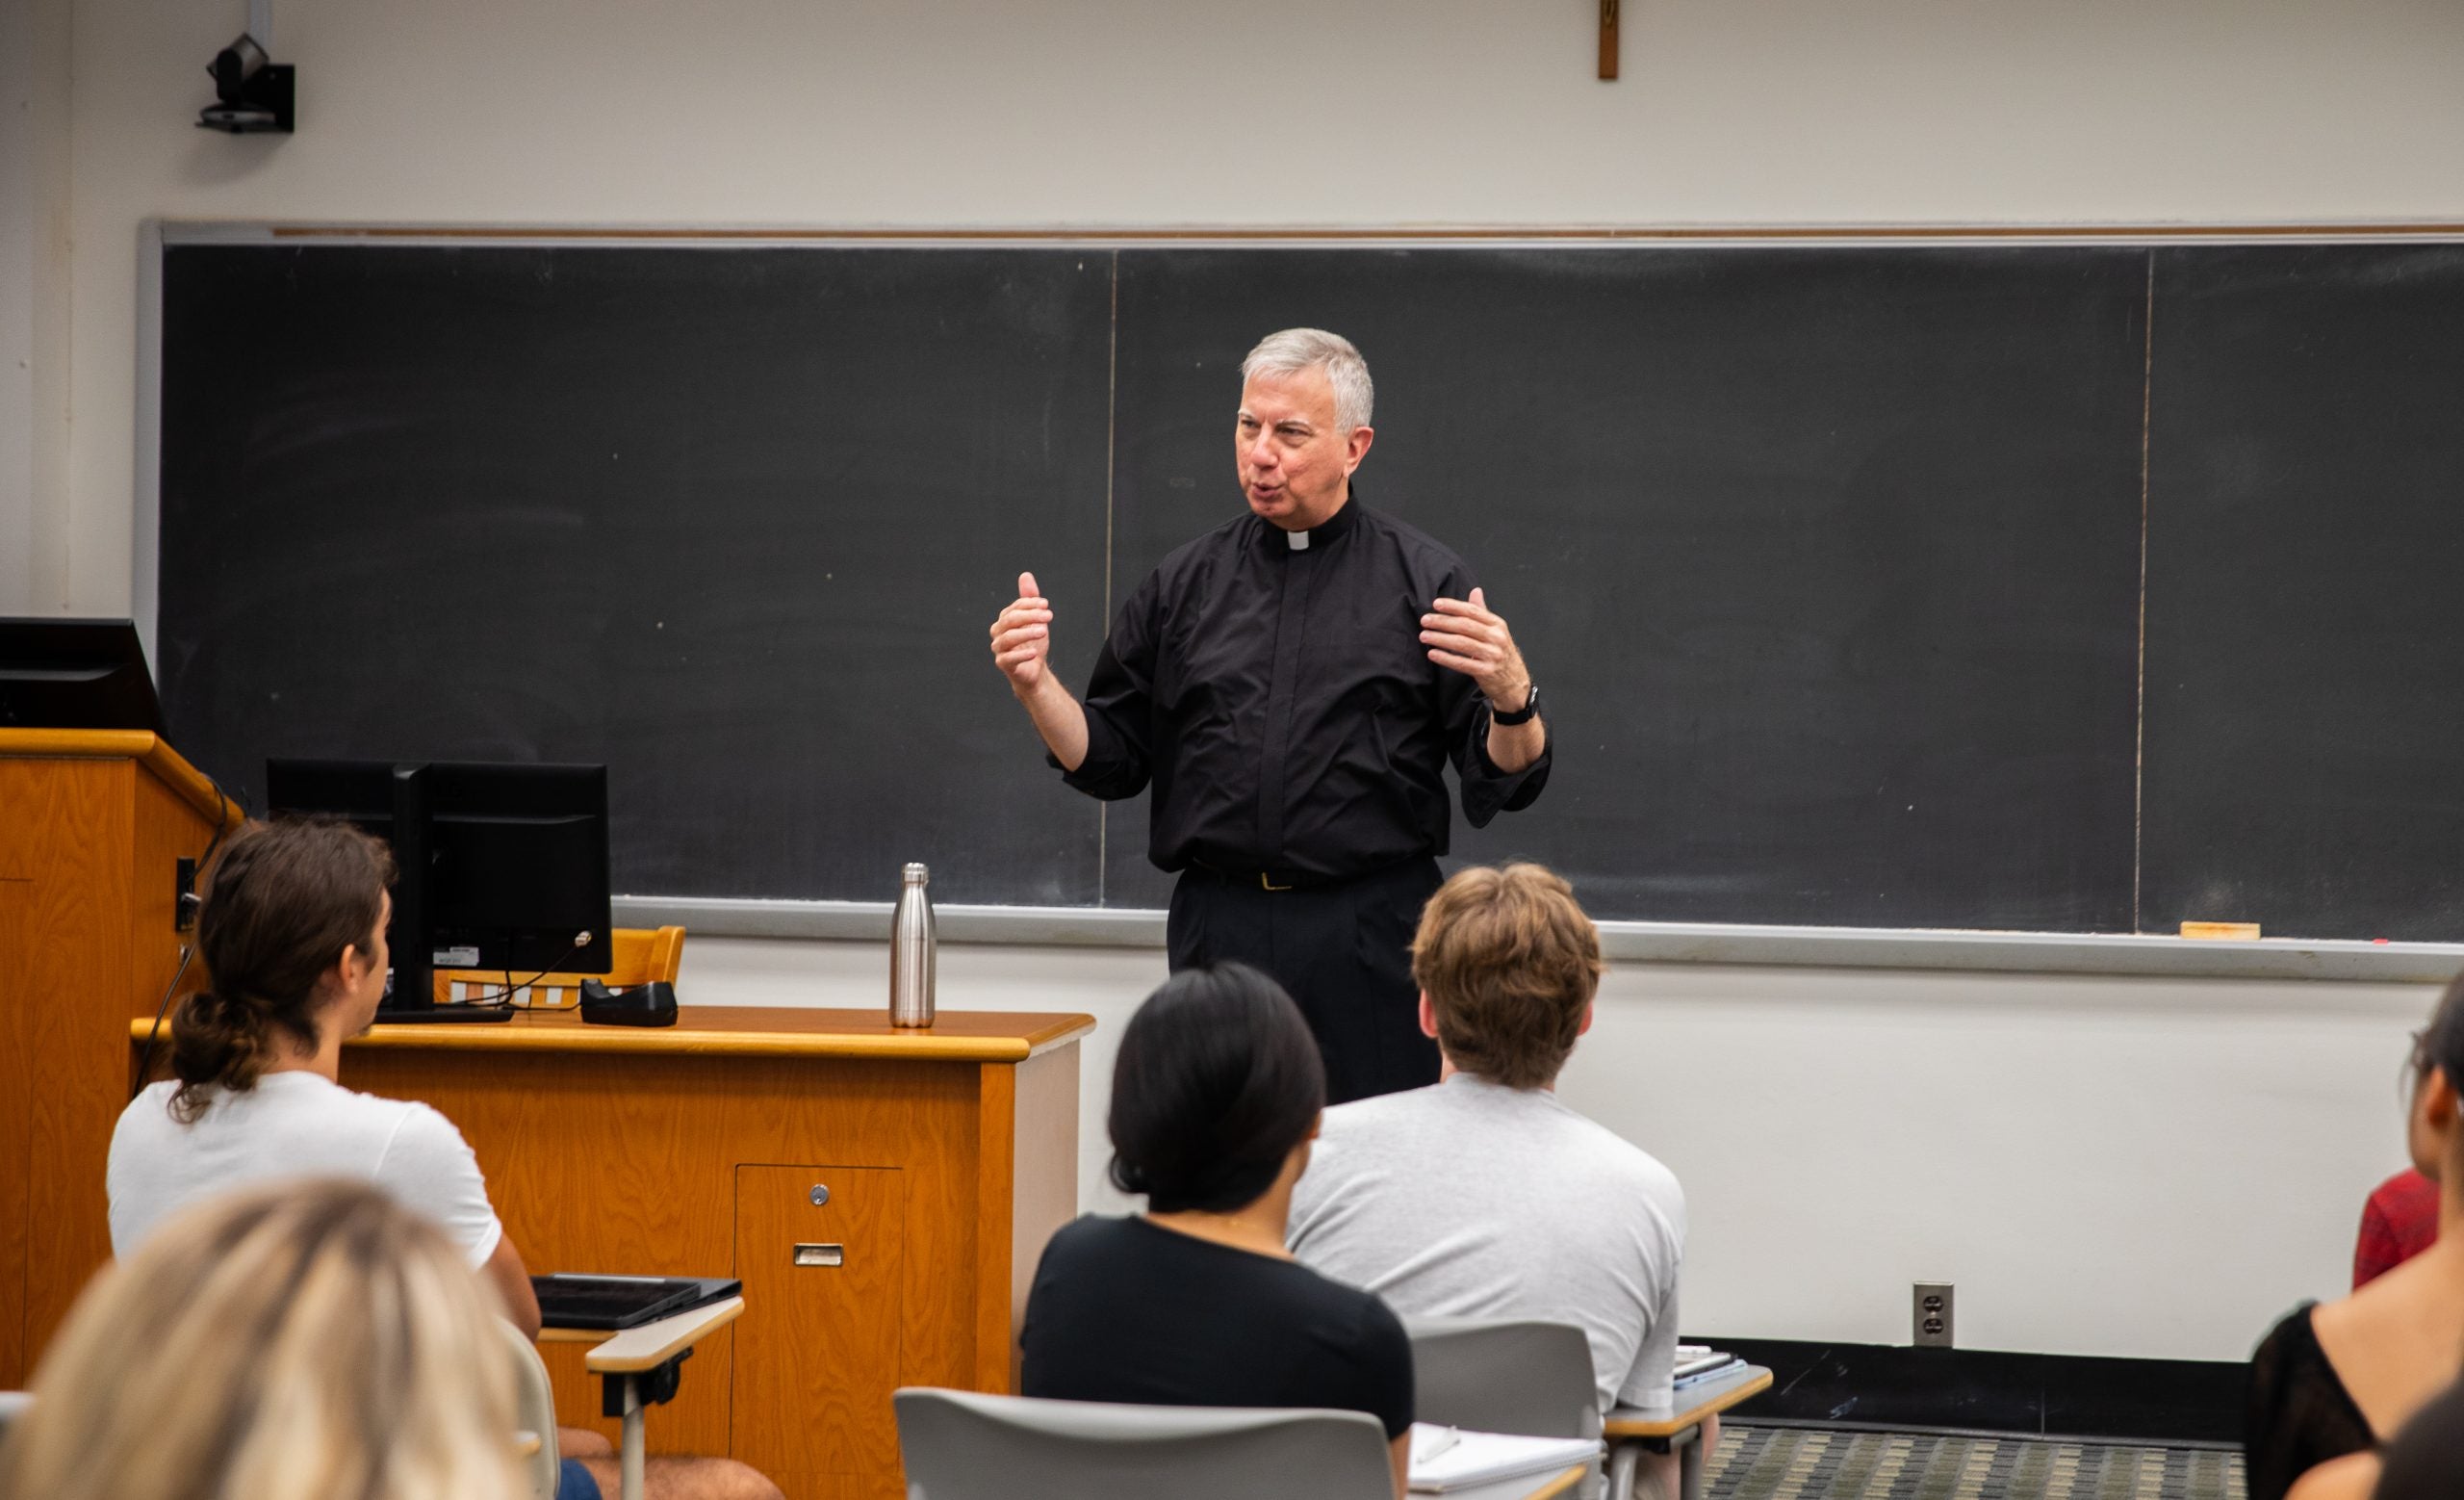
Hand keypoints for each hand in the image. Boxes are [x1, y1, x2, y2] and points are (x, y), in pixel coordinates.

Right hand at [990, 571, 1055, 696]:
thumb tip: (1025, 575)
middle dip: (1030, 616)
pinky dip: (1021, 655)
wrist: (1033, 670)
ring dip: (1027, 633)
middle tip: (1049, 616)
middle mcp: (998, 632)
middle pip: (1010, 620)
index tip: (1046, 605)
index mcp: (1004, 620)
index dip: (1030, 604)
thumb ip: (1029, 599)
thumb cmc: (1032, 644)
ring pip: (1009, 637)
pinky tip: (1034, 653)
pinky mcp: (1003, 664)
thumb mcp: (1034, 620)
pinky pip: (1009, 658)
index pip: (1015, 607)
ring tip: (1044, 632)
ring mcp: (999, 649)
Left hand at [1421, 587, 1531, 711]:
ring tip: (1424, 636)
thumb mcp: (1496, 631)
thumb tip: (1475, 591)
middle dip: (1442, 622)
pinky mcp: (1486, 672)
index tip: (1436, 604)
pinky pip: (1462, 663)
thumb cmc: (1501, 654)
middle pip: (1465, 625)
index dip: (1453, 606)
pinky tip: (1433, 654)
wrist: (1515, 682)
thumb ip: (1483, 612)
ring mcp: (1492, 655)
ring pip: (1461, 643)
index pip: (1472, 611)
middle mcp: (1496, 638)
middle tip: (1425, 620)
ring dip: (1440, 638)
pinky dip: (1445, 658)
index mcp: (1497, 625)